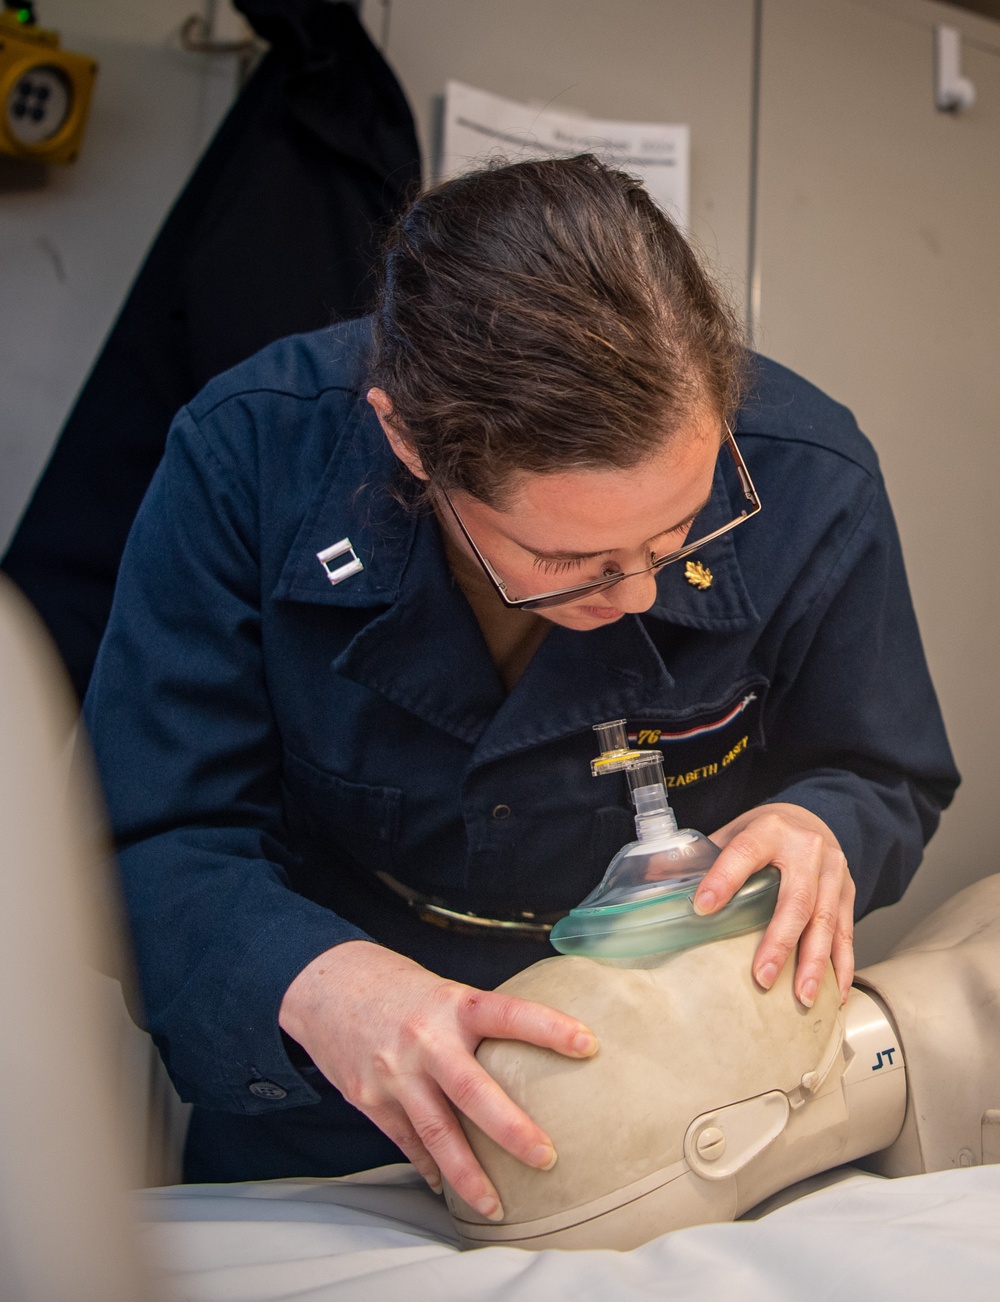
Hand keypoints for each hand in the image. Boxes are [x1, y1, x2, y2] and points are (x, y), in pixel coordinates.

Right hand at [278, 940, 597, 1218]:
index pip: (508, 1013)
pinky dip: (430, 1166)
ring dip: (469, 1174)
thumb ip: (478, 1024)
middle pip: (472, 1091)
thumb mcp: (443, 992)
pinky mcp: (370, 1098)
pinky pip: (407, 1141)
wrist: (326, 985)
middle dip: (511, 1129)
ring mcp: (394, 1072)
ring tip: (497, 1205)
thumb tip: (532, 1058)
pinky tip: (447, 1187)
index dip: (549, 1028)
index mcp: (452, 1004)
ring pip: (436, 1132)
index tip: (589, 1044)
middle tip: (547, 1157)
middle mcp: (425, 1039)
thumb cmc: (401, 990)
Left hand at [695, 803, 854, 1006]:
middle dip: (779, 940)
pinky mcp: (849, 894)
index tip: (702, 908)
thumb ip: (701, 858)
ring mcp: (833, 872)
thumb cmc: (766, 833)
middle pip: (795, 899)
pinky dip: (842, 966)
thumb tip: (650, 881)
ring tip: (802, 997)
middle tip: (762, 977)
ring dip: (814, 963)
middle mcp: (806, 850)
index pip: (744, 853)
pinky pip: (848, 933)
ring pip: (826, 921)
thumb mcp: (733, 833)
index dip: (723, 879)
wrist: (814, 817)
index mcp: (769, 830)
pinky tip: (836, 994)